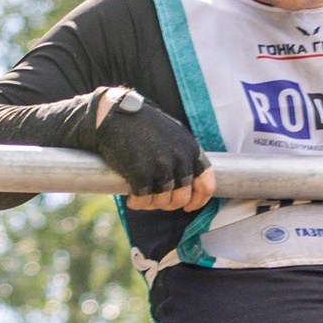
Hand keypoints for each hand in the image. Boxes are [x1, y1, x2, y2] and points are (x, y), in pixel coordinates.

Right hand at [94, 88, 215, 214]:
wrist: (116, 115)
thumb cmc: (143, 126)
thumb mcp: (173, 136)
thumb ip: (183, 157)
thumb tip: (189, 185)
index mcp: (191, 149)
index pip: (206, 184)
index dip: (198, 201)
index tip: (188, 207)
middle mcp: (180, 159)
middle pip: (181, 198)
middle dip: (168, 204)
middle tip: (156, 199)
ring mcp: (161, 167)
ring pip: (162, 202)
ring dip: (151, 204)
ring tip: (141, 195)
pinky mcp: (142, 174)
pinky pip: (143, 201)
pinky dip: (137, 203)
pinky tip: (131, 197)